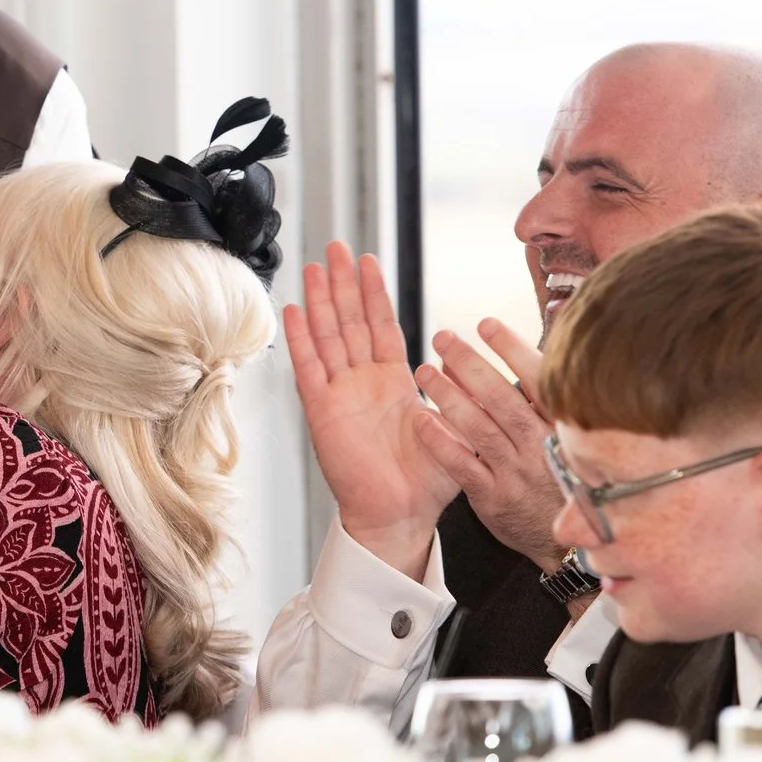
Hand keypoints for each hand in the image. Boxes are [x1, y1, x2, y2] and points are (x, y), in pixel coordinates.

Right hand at [284, 242, 466, 575]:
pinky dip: (300, 338)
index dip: (375, 293)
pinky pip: (309, 366)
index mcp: (393, 382)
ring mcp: (340, 392)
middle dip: (344, 282)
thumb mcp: (455, 426)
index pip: (382, 326)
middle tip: (336, 247)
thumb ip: (457, 394)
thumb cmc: (427, 482)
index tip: (368, 260)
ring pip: (328, 334)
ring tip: (315, 265)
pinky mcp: (322, 409)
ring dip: (321, 299)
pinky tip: (294, 309)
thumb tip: (466, 364)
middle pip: (350, 320)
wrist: (401, 514)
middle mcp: (363, 382)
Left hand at [413, 319, 567, 574]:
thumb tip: (527, 345)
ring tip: (423, 371)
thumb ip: (546, 393)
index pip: (539, 380)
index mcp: (564, 426)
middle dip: (470, 364)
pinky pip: (463, 465)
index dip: (511, 350)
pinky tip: (420, 420)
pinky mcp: (493, 497)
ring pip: (479, 428)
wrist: (568, 540)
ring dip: (448, 396)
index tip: (485, 323)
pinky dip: (441, 442)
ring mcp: (516, 472)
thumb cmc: (562, 475)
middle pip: (502, 399)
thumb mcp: (569, 435)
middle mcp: (542, 446)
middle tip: (442, 337)